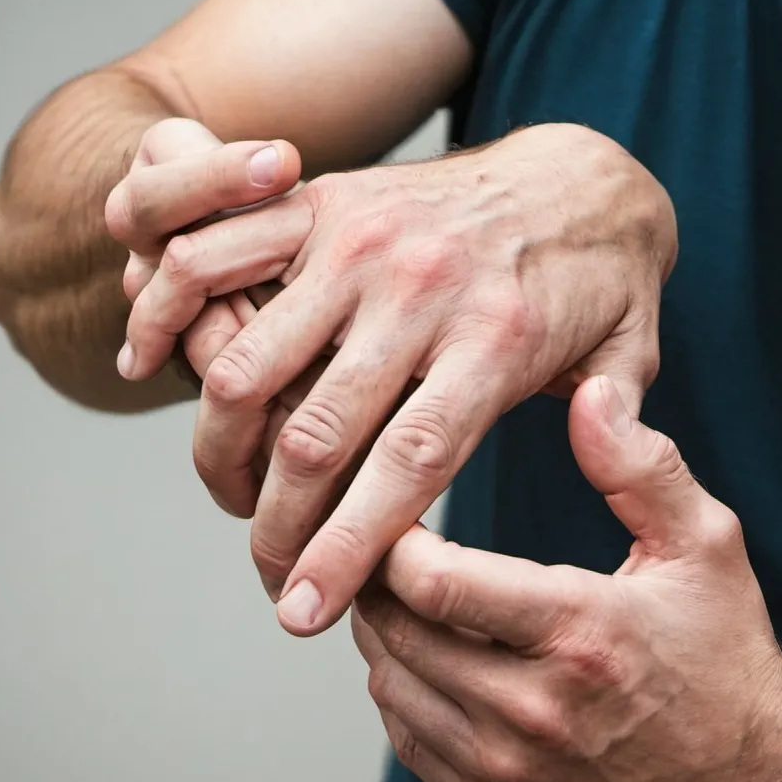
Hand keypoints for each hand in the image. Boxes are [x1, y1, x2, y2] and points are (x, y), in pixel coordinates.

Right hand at [132, 123, 676, 632]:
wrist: (577, 168)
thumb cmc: (601, 278)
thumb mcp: (633, 352)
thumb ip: (620, 424)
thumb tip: (604, 469)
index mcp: (495, 343)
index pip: (407, 468)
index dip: (349, 549)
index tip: (307, 613)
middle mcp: (417, 292)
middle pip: (317, 434)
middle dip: (277, 525)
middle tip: (269, 580)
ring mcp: (359, 242)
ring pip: (251, 364)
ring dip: (220, 448)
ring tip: (229, 499)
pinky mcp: (322, 207)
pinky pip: (217, 261)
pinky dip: (167, 314)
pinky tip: (149, 369)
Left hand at [352, 375, 781, 781]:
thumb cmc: (725, 660)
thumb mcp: (705, 547)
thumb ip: (641, 468)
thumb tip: (591, 396)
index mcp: (578, 634)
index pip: (431, 581)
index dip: (392, 536)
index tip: (397, 508)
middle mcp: (531, 712)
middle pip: (393, 629)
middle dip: (379, 577)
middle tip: (393, 543)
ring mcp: (504, 772)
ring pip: (388, 682)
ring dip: (387, 631)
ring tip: (413, 595)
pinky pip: (404, 737)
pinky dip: (404, 688)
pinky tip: (434, 657)